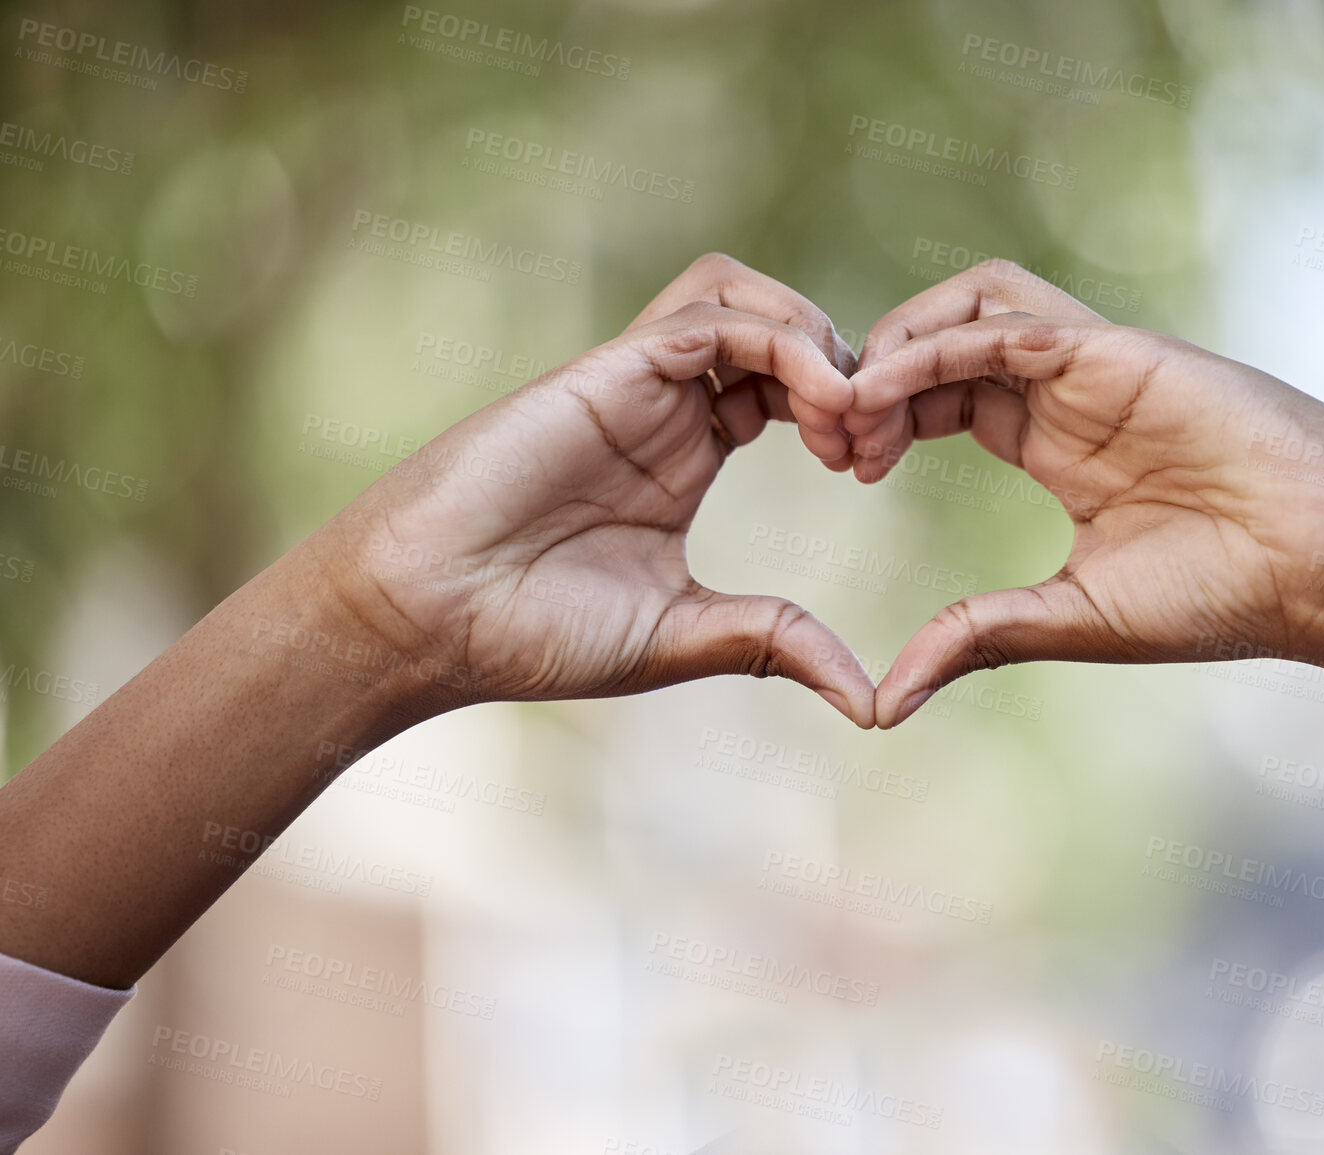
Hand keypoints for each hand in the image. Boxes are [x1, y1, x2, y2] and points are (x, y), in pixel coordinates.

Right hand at [305, 254, 875, 725]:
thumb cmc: (532, 633)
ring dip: (814, 336)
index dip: (847, 411)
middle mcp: (666, 409)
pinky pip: (707, 318)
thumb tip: (869, 703)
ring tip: (847, 413)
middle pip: (777, 328)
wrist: (425, 619)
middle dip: (846, 368)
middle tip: (873, 443)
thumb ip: (773, 644)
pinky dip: (778, 340)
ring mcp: (634, 384)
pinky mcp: (605, 372)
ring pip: (742, 297)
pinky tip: (819, 402)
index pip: (789, 389)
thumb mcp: (682, 637)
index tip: (874, 469)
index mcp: (687, 456)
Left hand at [838, 261, 1323, 726]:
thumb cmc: (1222, 597)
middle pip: (941, 343)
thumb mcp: (1068, 619)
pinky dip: (942, 340)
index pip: (940, 398)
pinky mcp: (1123, 351)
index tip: (838, 464)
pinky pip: (1014, 319)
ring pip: (973, 304)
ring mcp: (1097, 364)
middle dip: (871, 375)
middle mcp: (1069, 395)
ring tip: (850, 401)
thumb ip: (974, 637)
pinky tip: (892, 383)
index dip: (880, 416)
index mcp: (1055, 446)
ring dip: (898, 340)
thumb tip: (879, 705)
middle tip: (826, 433)